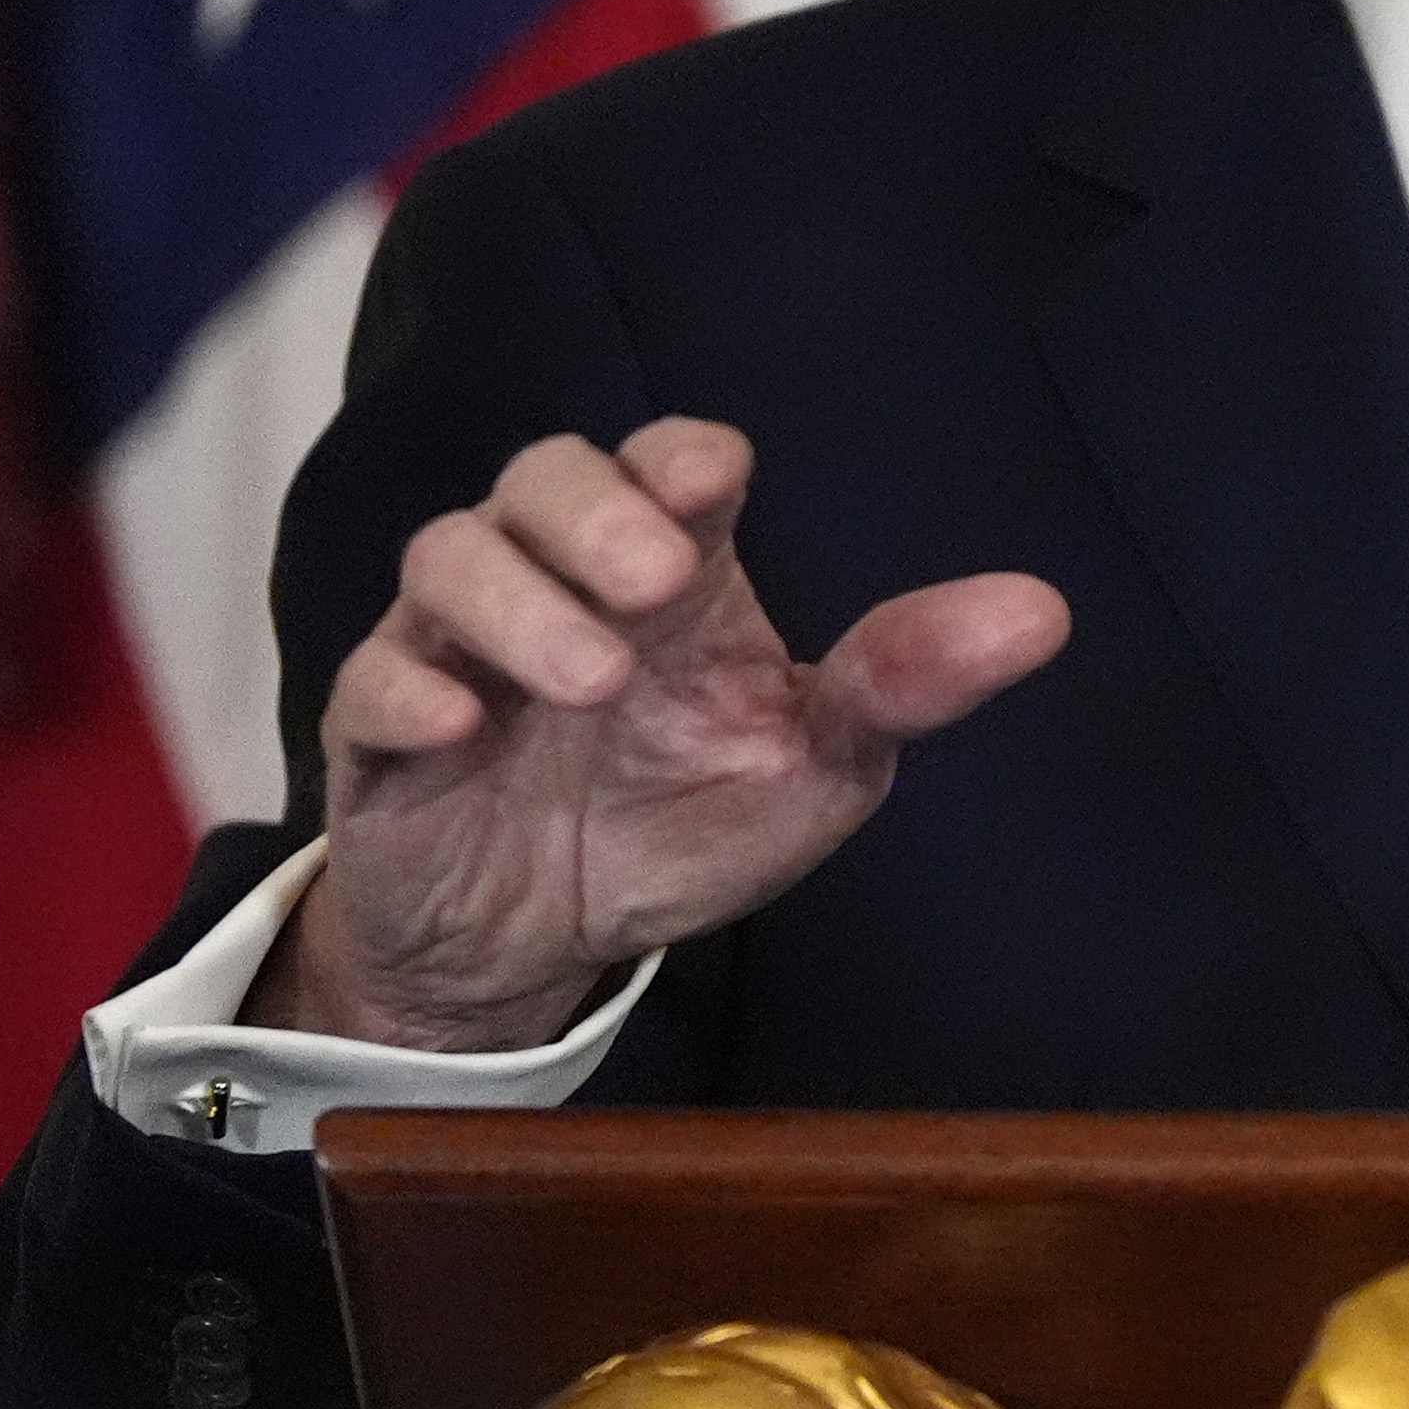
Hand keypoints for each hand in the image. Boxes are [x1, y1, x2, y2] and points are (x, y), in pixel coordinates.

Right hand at [262, 417, 1069, 1054]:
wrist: (544, 947)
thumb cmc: (680, 820)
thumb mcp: (815, 762)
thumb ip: (905, 682)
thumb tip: (1044, 612)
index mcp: (671, 568)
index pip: (666, 463)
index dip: (678, 461)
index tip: (708, 493)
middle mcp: (555, 580)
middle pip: (542, 476)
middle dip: (593, 512)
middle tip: (656, 584)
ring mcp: (458, 648)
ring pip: (447, 556)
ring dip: (514, 603)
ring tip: (587, 680)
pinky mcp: (380, 737)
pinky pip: (365, 680)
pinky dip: (404, 689)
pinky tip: (456, 723)